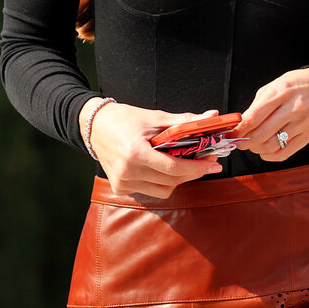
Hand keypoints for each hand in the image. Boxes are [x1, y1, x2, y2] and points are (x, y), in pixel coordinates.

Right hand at [85, 99, 225, 198]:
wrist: (94, 126)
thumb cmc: (125, 119)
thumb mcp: (155, 117)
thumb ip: (184, 121)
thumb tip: (211, 117)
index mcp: (135, 153)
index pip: (173, 168)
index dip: (197, 168)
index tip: (214, 163)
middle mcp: (127, 172)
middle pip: (170, 181)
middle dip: (192, 172)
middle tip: (206, 161)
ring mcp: (122, 183)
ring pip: (162, 190)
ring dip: (178, 179)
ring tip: (186, 164)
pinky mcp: (120, 188)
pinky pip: (149, 190)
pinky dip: (161, 182)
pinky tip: (163, 168)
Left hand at [234, 67, 308, 161]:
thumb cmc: (297, 84)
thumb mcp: (275, 85)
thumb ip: (258, 105)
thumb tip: (242, 125)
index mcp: (281, 92)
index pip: (254, 117)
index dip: (239, 130)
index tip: (231, 134)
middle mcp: (293, 108)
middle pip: (261, 134)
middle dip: (245, 142)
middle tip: (240, 142)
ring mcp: (303, 123)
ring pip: (271, 146)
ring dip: (256, 149)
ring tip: (253, 144)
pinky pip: (285, 153)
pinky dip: (270, 155)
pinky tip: (266, 150)